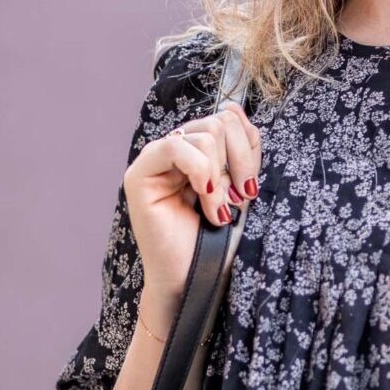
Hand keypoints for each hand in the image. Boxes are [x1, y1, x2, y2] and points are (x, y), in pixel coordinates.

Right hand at [123, 97, 260, 307]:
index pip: (229, 119)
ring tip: (218, 211)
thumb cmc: (218, 243)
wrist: (196, 281)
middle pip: (219, 121)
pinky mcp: (139, 175)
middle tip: (238, 199)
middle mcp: (177, 150)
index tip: (250, 188)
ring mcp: (156, 160)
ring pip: (205, 134)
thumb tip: (234, 108)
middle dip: (239, 162)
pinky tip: (205, 201)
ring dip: (220, 178)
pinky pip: (174, 147)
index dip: (248, 148)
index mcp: (200, 151)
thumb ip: (242, 150)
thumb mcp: (240, 189)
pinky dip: (200, 172)